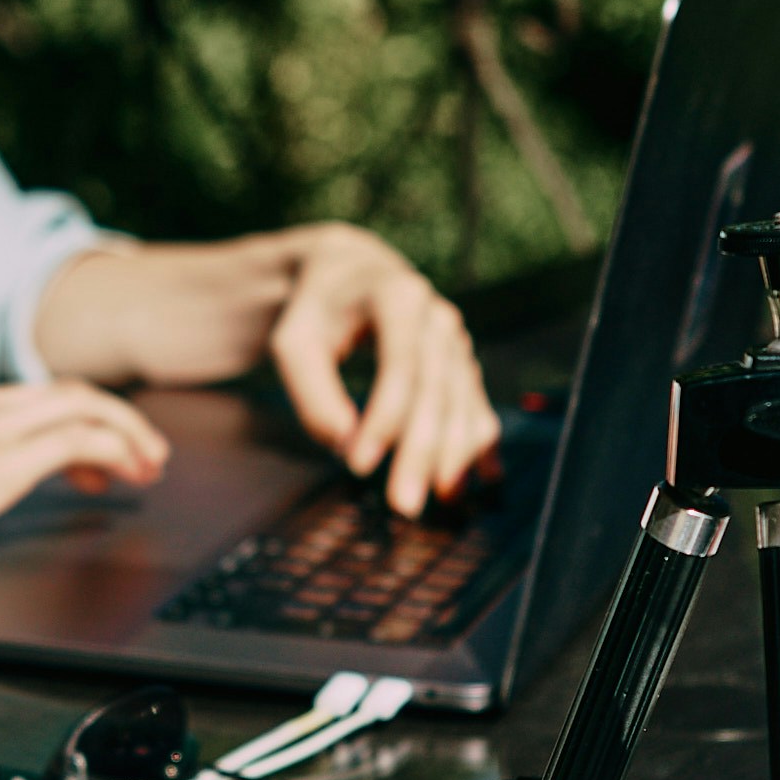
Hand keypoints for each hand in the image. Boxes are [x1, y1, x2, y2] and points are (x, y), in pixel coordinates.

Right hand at [0, 371, 170, 588]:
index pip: (33, 394)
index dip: (78, 420)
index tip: (97, 459)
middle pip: (68, 391)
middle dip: (119, 422)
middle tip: (147, 458)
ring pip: (82, 404)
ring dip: (127, 433)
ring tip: (148, 467)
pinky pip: (75, 438)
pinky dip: (113, 449)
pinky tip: (125, 474)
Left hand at [266, 225, 502, 516]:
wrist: (349, 276)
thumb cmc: (316, 312)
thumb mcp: (296, 342)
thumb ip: (312, 391)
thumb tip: (342, 442)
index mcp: (397, 298)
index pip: (400, 365)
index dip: (384, 419)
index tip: (357, 464)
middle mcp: (437, 318)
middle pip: (436, 391)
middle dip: (422, 451)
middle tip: (405, 503)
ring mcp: (455, 342)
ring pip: (464, 404)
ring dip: (455, 456)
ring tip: (440, 500)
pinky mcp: (462, 364)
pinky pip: (477, 407)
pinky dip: (480, 445)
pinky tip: (483, 479)